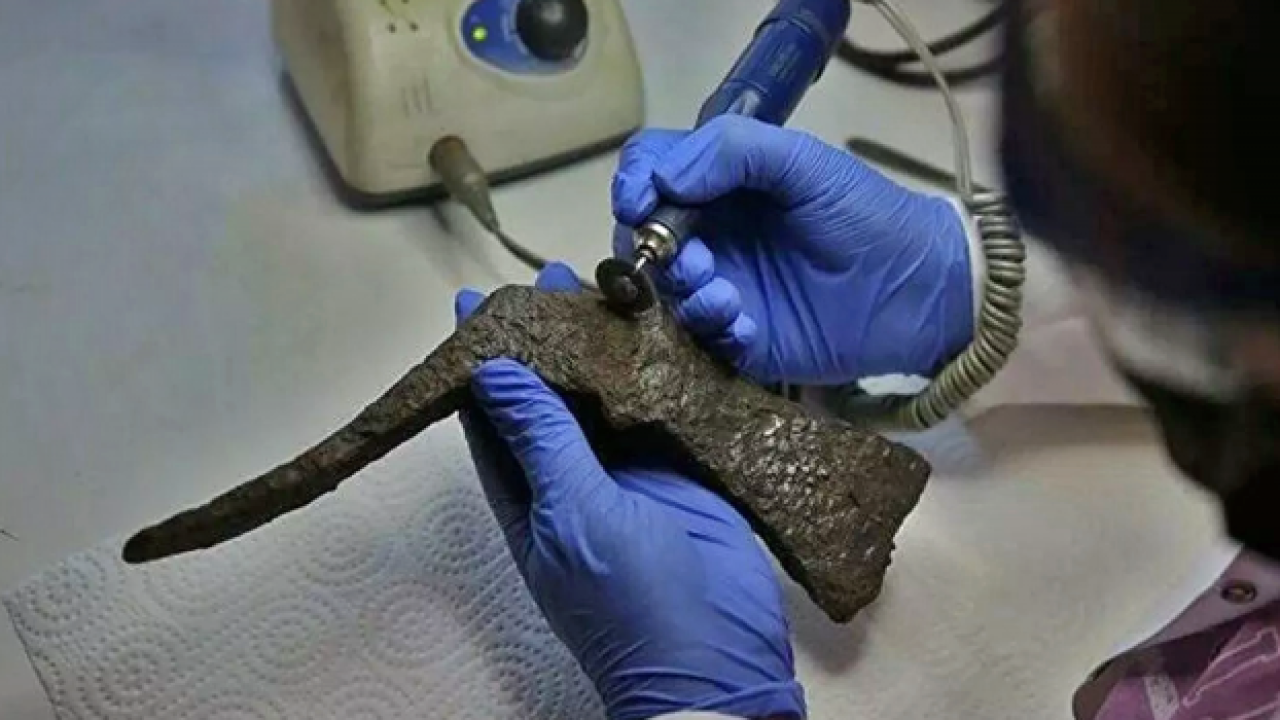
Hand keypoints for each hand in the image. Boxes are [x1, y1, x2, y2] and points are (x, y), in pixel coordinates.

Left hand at [455, 264, 804, 719]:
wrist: (720, 663)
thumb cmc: (632, 603)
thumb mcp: (574, 516)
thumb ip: (539, 439)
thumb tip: (490, 371)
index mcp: (531, 496)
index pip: (496, 417)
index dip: (487, 361)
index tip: (479, 303)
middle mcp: (579, 477)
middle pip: (559, 393)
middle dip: (555, 337)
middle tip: (558, 275)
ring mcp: (636, 473)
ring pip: (615, 393)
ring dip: (612, 343)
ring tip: (614, 284)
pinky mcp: (687, 469)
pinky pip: (671, 407)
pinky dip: (669, 367)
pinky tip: (672, 323)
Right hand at [612, 116, 974, 384]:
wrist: (919, 290)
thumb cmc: (866, 216)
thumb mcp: (806, 162)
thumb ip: (734, 151)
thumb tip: (662, 177)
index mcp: (720, 184)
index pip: (651, 172)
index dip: (633, 183)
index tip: (639, 202)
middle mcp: (710, 234)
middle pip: (640, 235)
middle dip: (652, 247)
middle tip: (692, 260)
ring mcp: (720, 288)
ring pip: (660, 292)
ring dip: (680, 292)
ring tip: (724, 295)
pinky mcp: (736, 340)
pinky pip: (695, 340)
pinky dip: (709, 331)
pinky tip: (745, 325)